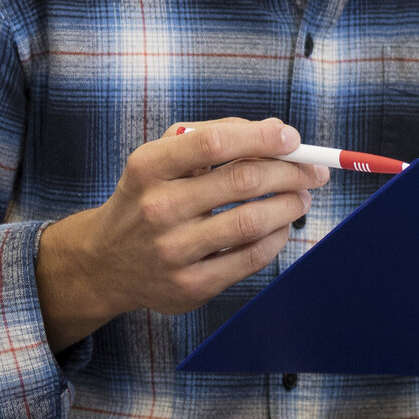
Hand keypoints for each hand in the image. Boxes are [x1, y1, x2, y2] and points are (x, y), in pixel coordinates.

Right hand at [35, 117, 330, 351]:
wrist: (104, 263)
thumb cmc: (148, 197)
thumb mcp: (161, 158)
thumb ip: (213, 135)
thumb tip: (275, 132)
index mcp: (149, 167)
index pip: (214, 143)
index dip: (262, 137)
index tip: (293, 138)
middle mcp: (157, 208)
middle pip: (242, 180)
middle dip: (291, 171)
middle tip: (314, 171)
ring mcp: (172, 251)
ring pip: (251, 222)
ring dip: (289, 204)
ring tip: (302, 197)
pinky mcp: (189, 286)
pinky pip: (250, 258)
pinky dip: (277, 238)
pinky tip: (280, 226)